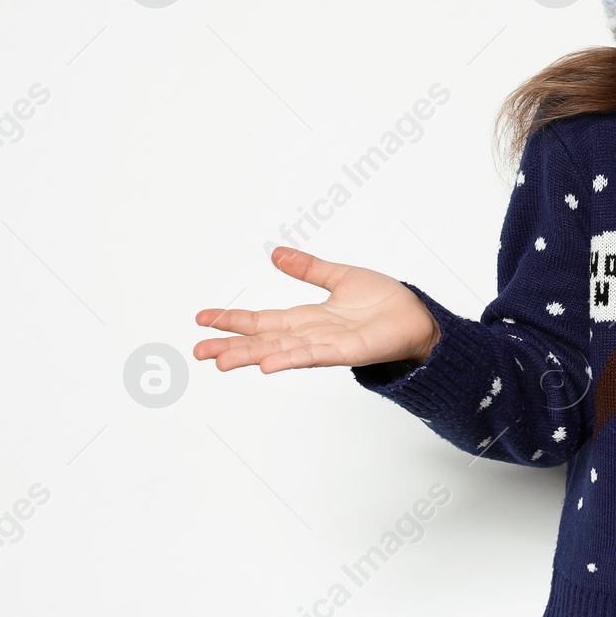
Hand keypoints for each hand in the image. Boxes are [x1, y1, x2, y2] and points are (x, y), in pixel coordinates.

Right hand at [193, 247, 440, 373]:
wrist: (417, 317)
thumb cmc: (385, 302)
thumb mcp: (340, 276)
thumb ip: (308, 268)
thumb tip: (275, 253)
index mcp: (307, 318)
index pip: (262, 320)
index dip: (233, 320)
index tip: (202, 319)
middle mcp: (311, 334)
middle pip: (263, 340)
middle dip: (230, 345)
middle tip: (198, 350)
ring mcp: (326, 345)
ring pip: (280, 351)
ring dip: (250, 356)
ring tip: (221, 361)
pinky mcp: (346, 351)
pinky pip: (312, 355)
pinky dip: (288, 358)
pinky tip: (267, 364)